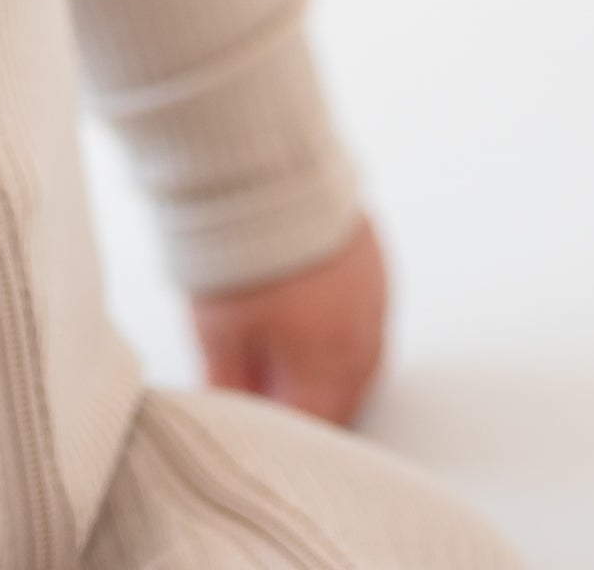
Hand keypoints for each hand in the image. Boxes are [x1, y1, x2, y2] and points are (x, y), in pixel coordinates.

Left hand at [188, 215, 387, 425]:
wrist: (261, 165)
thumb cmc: (240, 243)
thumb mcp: (217, 330)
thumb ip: (228, 384)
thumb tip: (229, 414)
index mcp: (329, 362)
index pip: (316, 425)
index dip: (282, 427)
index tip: (257, 419)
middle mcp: (363, 336)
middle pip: (343, 395)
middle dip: (306, 397)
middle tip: (266, 384)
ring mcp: (375, 296)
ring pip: (357, 356)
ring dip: (325, 362)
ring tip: (280, 342)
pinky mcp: (374, 260)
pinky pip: (364, 311)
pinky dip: (338, 322)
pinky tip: (306, 306)